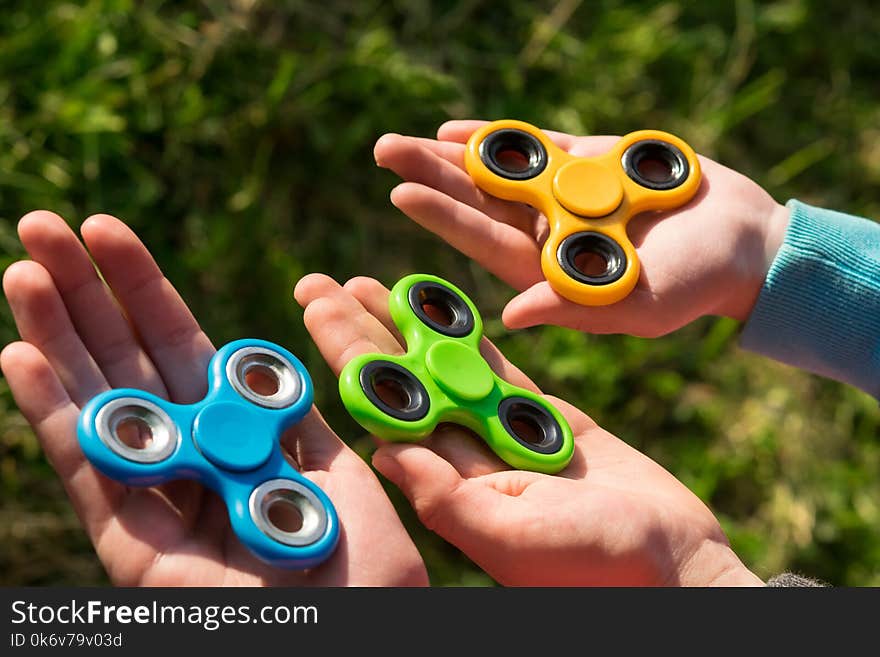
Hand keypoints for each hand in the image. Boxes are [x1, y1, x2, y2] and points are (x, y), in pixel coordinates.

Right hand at [1, 211, 427, 586]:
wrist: (360, 630)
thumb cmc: (366, 566)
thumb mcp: (336, 469)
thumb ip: (292, 417)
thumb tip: (264, 362)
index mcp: (239, 437)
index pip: (181, 349)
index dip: (144, 292)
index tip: (110, 234)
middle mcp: (192, 460)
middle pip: (129, 365)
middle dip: (86, 297)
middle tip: (43, 225)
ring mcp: (158, 501)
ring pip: (99, 405)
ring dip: (55, 336)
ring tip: (21, 266)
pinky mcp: (134, 552)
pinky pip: (91, 473)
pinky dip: (53, 415)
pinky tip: (18, 353)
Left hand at [294, 274, 763, 585]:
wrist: (670, 566)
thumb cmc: (592, 566)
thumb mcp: (510, 535)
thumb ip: (446, 497)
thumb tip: (383, 449)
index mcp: (448, 484)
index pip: (383, 408)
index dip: (347, 356)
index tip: (317, 310)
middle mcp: (466, 456)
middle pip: (402, 380)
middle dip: (362, 331)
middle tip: (322, 284)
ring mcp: (504, 434)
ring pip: (445, 367)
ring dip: (408, 326)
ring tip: (373, 284)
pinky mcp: (546, 421)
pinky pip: (501, 370)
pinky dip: (473, 337)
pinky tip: (442, 308)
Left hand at [374, 120, 790, 336]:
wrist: (743, 241)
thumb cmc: (698, 284)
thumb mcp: (642, 306)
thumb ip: (577, 308)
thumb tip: (510, 315)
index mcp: (550, 272)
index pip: (486, 242)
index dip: (444, 218)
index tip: (401, 194)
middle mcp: (546, 234)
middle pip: (479, 202)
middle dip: (433, 178)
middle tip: (385, 151)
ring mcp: (563, 198)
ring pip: (498, 173)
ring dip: (453, 156)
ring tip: (404, 141)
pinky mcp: (586, 165)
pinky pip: (534, 147)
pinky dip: (498, 139)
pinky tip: (457, 131)